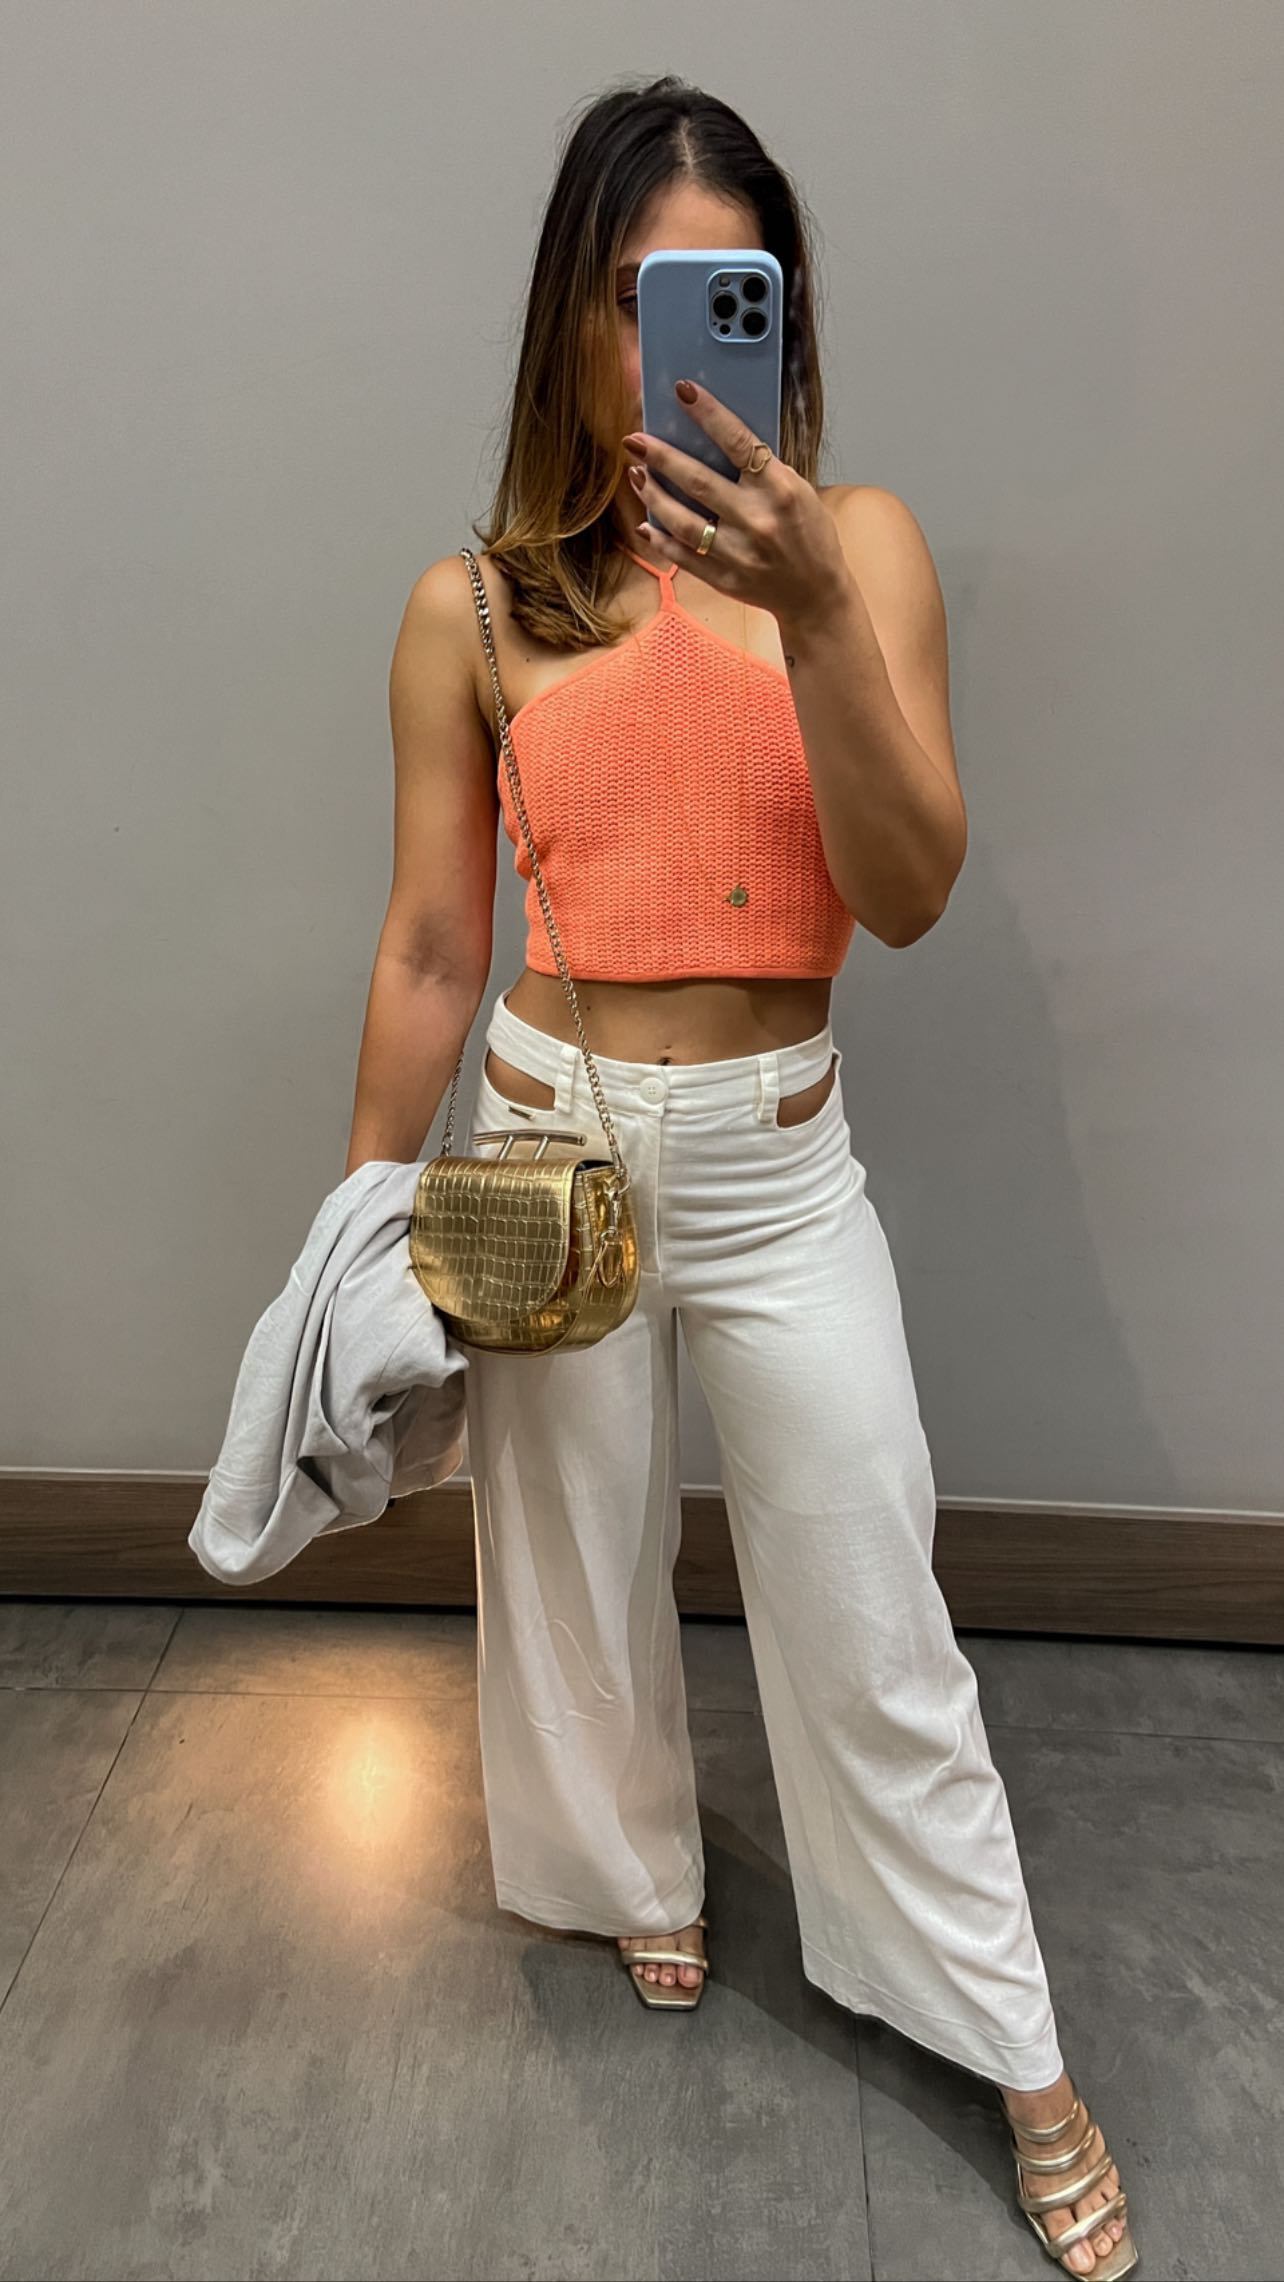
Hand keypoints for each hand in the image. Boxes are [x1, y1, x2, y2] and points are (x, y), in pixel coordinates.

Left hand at [622, 379, 853, 623]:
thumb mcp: (798, 491)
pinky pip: (681, 556)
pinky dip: (659, 538)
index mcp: (780, 490)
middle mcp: (756, 520)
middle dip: (661, 457)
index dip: (708, 414)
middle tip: (634, 439)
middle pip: (698, 481)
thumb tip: (716, 441)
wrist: (816, 594)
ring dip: (654, 495)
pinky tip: (645, 521)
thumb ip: (761, 470)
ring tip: (636, 474)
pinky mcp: (723, 579)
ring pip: (682, 520)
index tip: (683, 391)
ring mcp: (737, 553)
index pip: (738, 442)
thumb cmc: (809, 534)